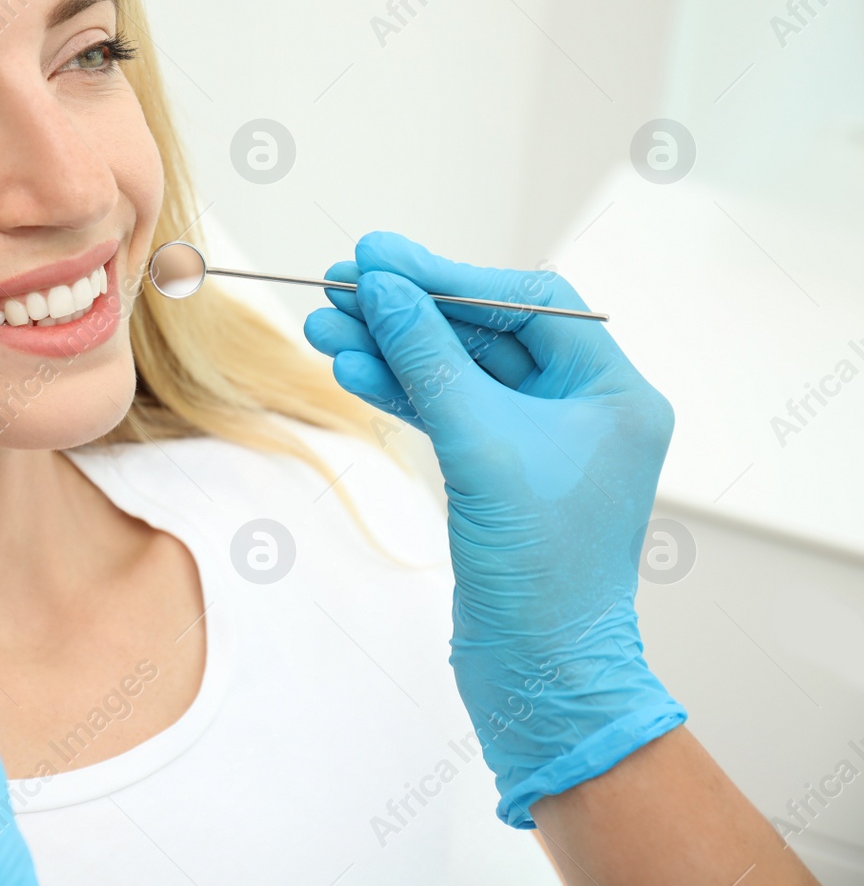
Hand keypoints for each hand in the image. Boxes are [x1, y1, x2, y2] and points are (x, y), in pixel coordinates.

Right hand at [303, 232, 685, 828]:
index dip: (446, 274)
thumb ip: (430, 358)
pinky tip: (350, 368)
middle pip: (484, 331)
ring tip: (321, 326)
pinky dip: (398, 390)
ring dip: (389, 349)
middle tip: (337, 284)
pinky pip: (445, 413)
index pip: (527, 300)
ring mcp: (539, 444)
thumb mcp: (481, 446)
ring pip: (455, 373)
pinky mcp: (500, 476)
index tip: (376, 257)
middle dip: (407, 311)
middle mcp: (583, 409)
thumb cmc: (542, 572)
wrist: (541, 677)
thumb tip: (383, 287)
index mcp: (613, 391)